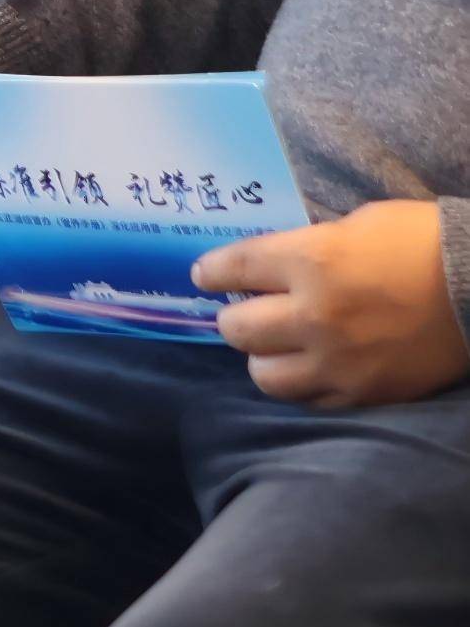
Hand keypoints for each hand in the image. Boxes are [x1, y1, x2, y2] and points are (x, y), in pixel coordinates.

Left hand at [193, 201, 469, 407]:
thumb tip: (273, 265)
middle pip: (237, 329)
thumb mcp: (355, 225)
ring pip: (264, 375)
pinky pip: (311, 400)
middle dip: (234, 318)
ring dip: (263, 358)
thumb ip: (308, 248)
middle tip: (244, 313)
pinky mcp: (365, 392)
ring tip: (276, 348)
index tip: (204, 277)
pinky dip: (304, 385)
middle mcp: (314, 314)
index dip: (211, 273)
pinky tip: (311, 369)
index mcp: (309, 260)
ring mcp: (339, 360)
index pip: (232, 269)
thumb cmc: (422, 242)